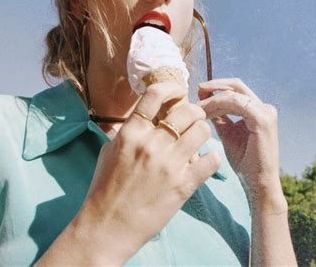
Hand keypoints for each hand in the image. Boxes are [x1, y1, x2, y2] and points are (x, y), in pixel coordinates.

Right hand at [81, 80, 220, 262]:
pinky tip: (204, 161)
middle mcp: (152, 143)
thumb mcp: (108, 151)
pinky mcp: (183, 185)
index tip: (178, 92)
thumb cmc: (104, 188)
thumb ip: (127, 132)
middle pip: (187, 111)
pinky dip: (211, 158)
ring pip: (203, 130)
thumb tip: (141, 118)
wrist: (107, 226)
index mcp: (131, 132)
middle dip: (194, 111)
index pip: (155, 94)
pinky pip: (211, 160)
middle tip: (193, 119)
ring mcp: (169, 164)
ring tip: (197, 139)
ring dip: (203, 132)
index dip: (171, 88)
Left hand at [197, 78, 282, 202]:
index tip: (198, 93)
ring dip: (212, 99)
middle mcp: (265, 107)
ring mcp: (266, 112)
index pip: (235, 89)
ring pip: (232, 94)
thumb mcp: (228, 133)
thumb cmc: (244, 162)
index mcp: (258, 110)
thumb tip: (204, 102)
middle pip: (236, 85)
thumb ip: (220, 116)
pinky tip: (205, 114)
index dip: (216, 87)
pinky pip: (235, 103)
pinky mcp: (262, 119)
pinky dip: (218, 105)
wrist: (257, 184)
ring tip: (197, 107)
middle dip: (214, 86)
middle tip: (196, 90)